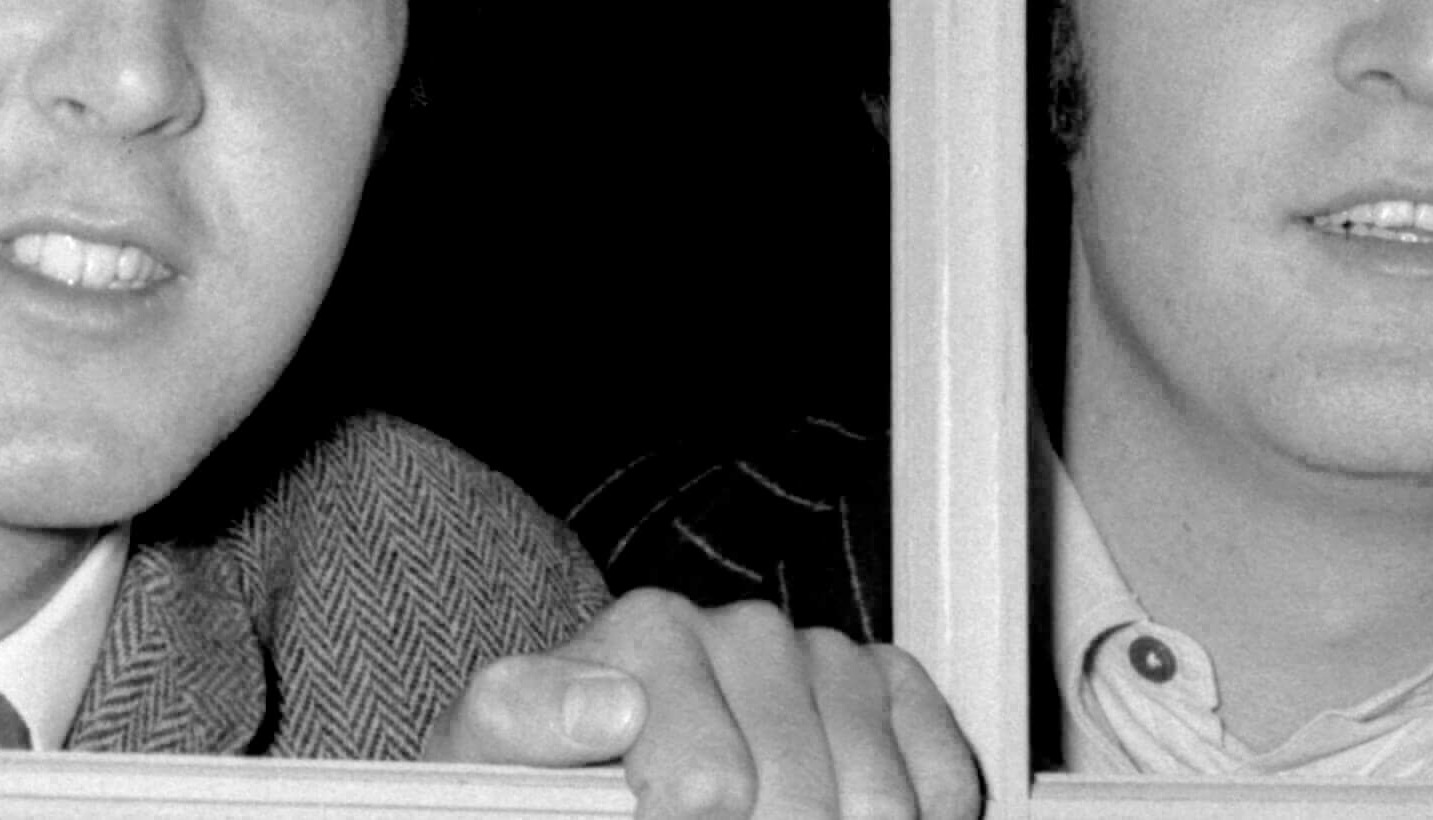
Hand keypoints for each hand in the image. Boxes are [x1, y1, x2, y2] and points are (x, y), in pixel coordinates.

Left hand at [426, 590, 979, 819]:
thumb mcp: (493, 747)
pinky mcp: (880, 687)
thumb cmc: (536, 771)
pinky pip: (939, 764)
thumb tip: (610, 710)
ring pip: (879, 793)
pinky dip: (923, 816)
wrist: (575, 765)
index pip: (706, 785)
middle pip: (798, 799)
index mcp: (651, 631)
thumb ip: (527, 717)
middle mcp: (741, 631)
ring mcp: (818, 656)